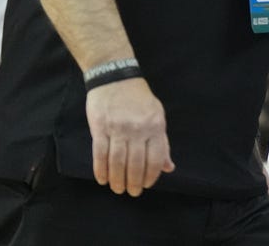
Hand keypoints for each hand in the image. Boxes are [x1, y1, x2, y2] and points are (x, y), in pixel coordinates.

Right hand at [85, 77, 174, 195]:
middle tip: (132, 192)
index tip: (147, 185)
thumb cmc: (139, 98)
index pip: (156, 158)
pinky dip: (101, 169)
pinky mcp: (100, 127)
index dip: (152, 175)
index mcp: (155, 125)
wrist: (115, 77)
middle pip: (136, 163)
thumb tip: (168, 167)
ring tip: (117, 189)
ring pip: (118, 161)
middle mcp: (138, 129)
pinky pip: (100, 153)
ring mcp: (118, 128)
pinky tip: (103, 179)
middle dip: (134, 182)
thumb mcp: (157, 116)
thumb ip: (162, 142)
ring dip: (117, 179)